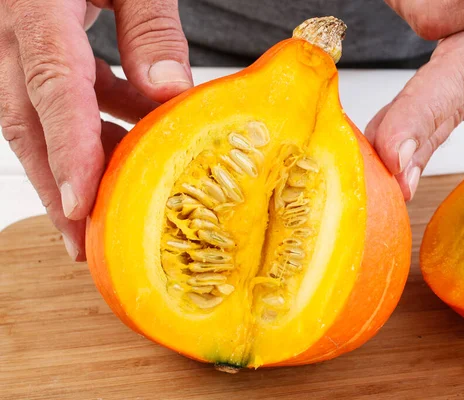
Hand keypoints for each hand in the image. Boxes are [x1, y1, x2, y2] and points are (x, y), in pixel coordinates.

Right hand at [0, 0, 192, 259]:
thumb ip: (149, 26)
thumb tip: (170, 92)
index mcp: (34, 5)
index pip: (53, 88)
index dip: (68, 151)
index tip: (82, 206)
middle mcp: (10, 29)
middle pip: (27, 122)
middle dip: (57, 185)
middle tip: (82, 243)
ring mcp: (11, 40)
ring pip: (36, 117)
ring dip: (75, 162)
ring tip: (105, 207)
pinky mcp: (27, 44)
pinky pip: (53, 95)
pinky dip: (87, 124)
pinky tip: (122, 140)